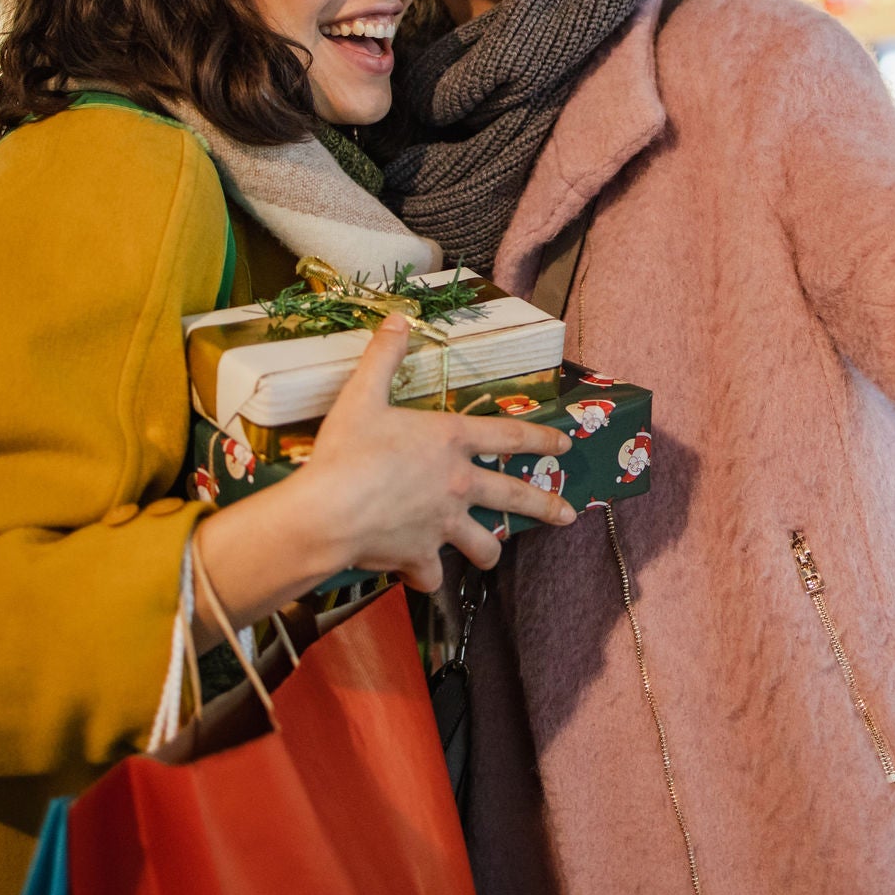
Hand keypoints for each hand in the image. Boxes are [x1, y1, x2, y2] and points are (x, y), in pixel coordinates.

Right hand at [195, 315, 575, 631]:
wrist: (326, 513)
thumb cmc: (347, 451)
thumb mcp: (362, 395)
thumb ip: (383, 357)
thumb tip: (397, 319)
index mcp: (451, 441)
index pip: (510, 436)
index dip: (541, 437)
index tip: (566, 443)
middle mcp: (458, 485)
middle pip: (515, 497)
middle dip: (546, 506)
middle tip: (568, 515)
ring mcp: (443, 525)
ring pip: (483, 545)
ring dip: (488, 550)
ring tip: (490, 554)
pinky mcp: (420, 557)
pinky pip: (433, 574)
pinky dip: (427, 575)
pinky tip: (422, 575)